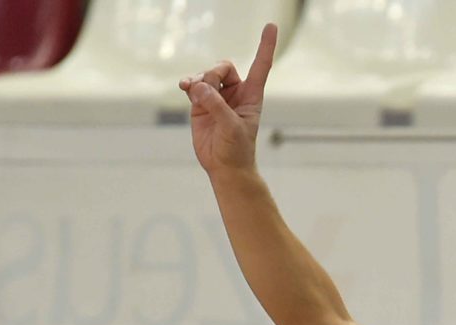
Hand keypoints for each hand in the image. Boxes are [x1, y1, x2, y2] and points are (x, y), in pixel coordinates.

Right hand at [179, 23, 277, 174]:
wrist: (224, 167)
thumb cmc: (237, 149)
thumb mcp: (231, 126)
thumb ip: (216, 105)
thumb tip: (198, 86)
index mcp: (251, 96)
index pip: (261, 65)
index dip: (266, 46)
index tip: (271, 26)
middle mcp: (235, 93)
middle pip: (224, 67)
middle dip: (213, 74)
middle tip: (206, 89)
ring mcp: (216, 98)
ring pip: (207, 75)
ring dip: (199, 80)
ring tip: (193, 94)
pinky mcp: (200, 105)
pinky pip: (193, 85)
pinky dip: (188, 84)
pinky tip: (184, 86)